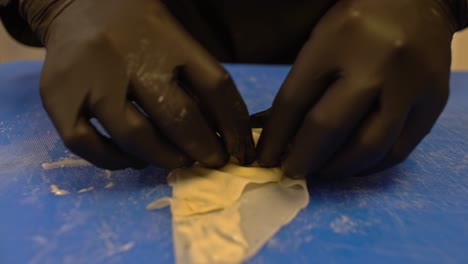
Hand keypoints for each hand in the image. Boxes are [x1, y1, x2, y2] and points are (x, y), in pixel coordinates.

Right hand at [22, 0, 254, 168]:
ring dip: (163, 158)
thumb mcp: (172, 38)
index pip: (216, 86)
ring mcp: (90, 77)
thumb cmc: (136, 27)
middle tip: (211, 160)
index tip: (240, 149)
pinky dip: (113, 161)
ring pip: (133, 135)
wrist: (76, 2)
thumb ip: (193, 79)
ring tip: (177, 161)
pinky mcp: (57, 96)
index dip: (235, 125)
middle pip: (176, 115)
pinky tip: (132, 159)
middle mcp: (128, 56)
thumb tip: (221, 131)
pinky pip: (86, 144)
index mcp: (167, 39)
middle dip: (202, 148)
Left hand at [256, 0, 457, 178]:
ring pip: (368, 147)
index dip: (274, 138)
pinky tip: (352, 166)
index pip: (294, 101)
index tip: (265, 159)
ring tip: (320, 172)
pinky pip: (398, 150)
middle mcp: (376, 63)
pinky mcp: (434, 101)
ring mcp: (410, 84)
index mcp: (336, 41)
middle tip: (291, 172)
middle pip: (330, 128)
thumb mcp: (320, 42)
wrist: (420, 2)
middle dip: (303, 160)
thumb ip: (300, 87)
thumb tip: (275, 135)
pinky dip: (369, 166)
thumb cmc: (359, 24)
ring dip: (337, 170)